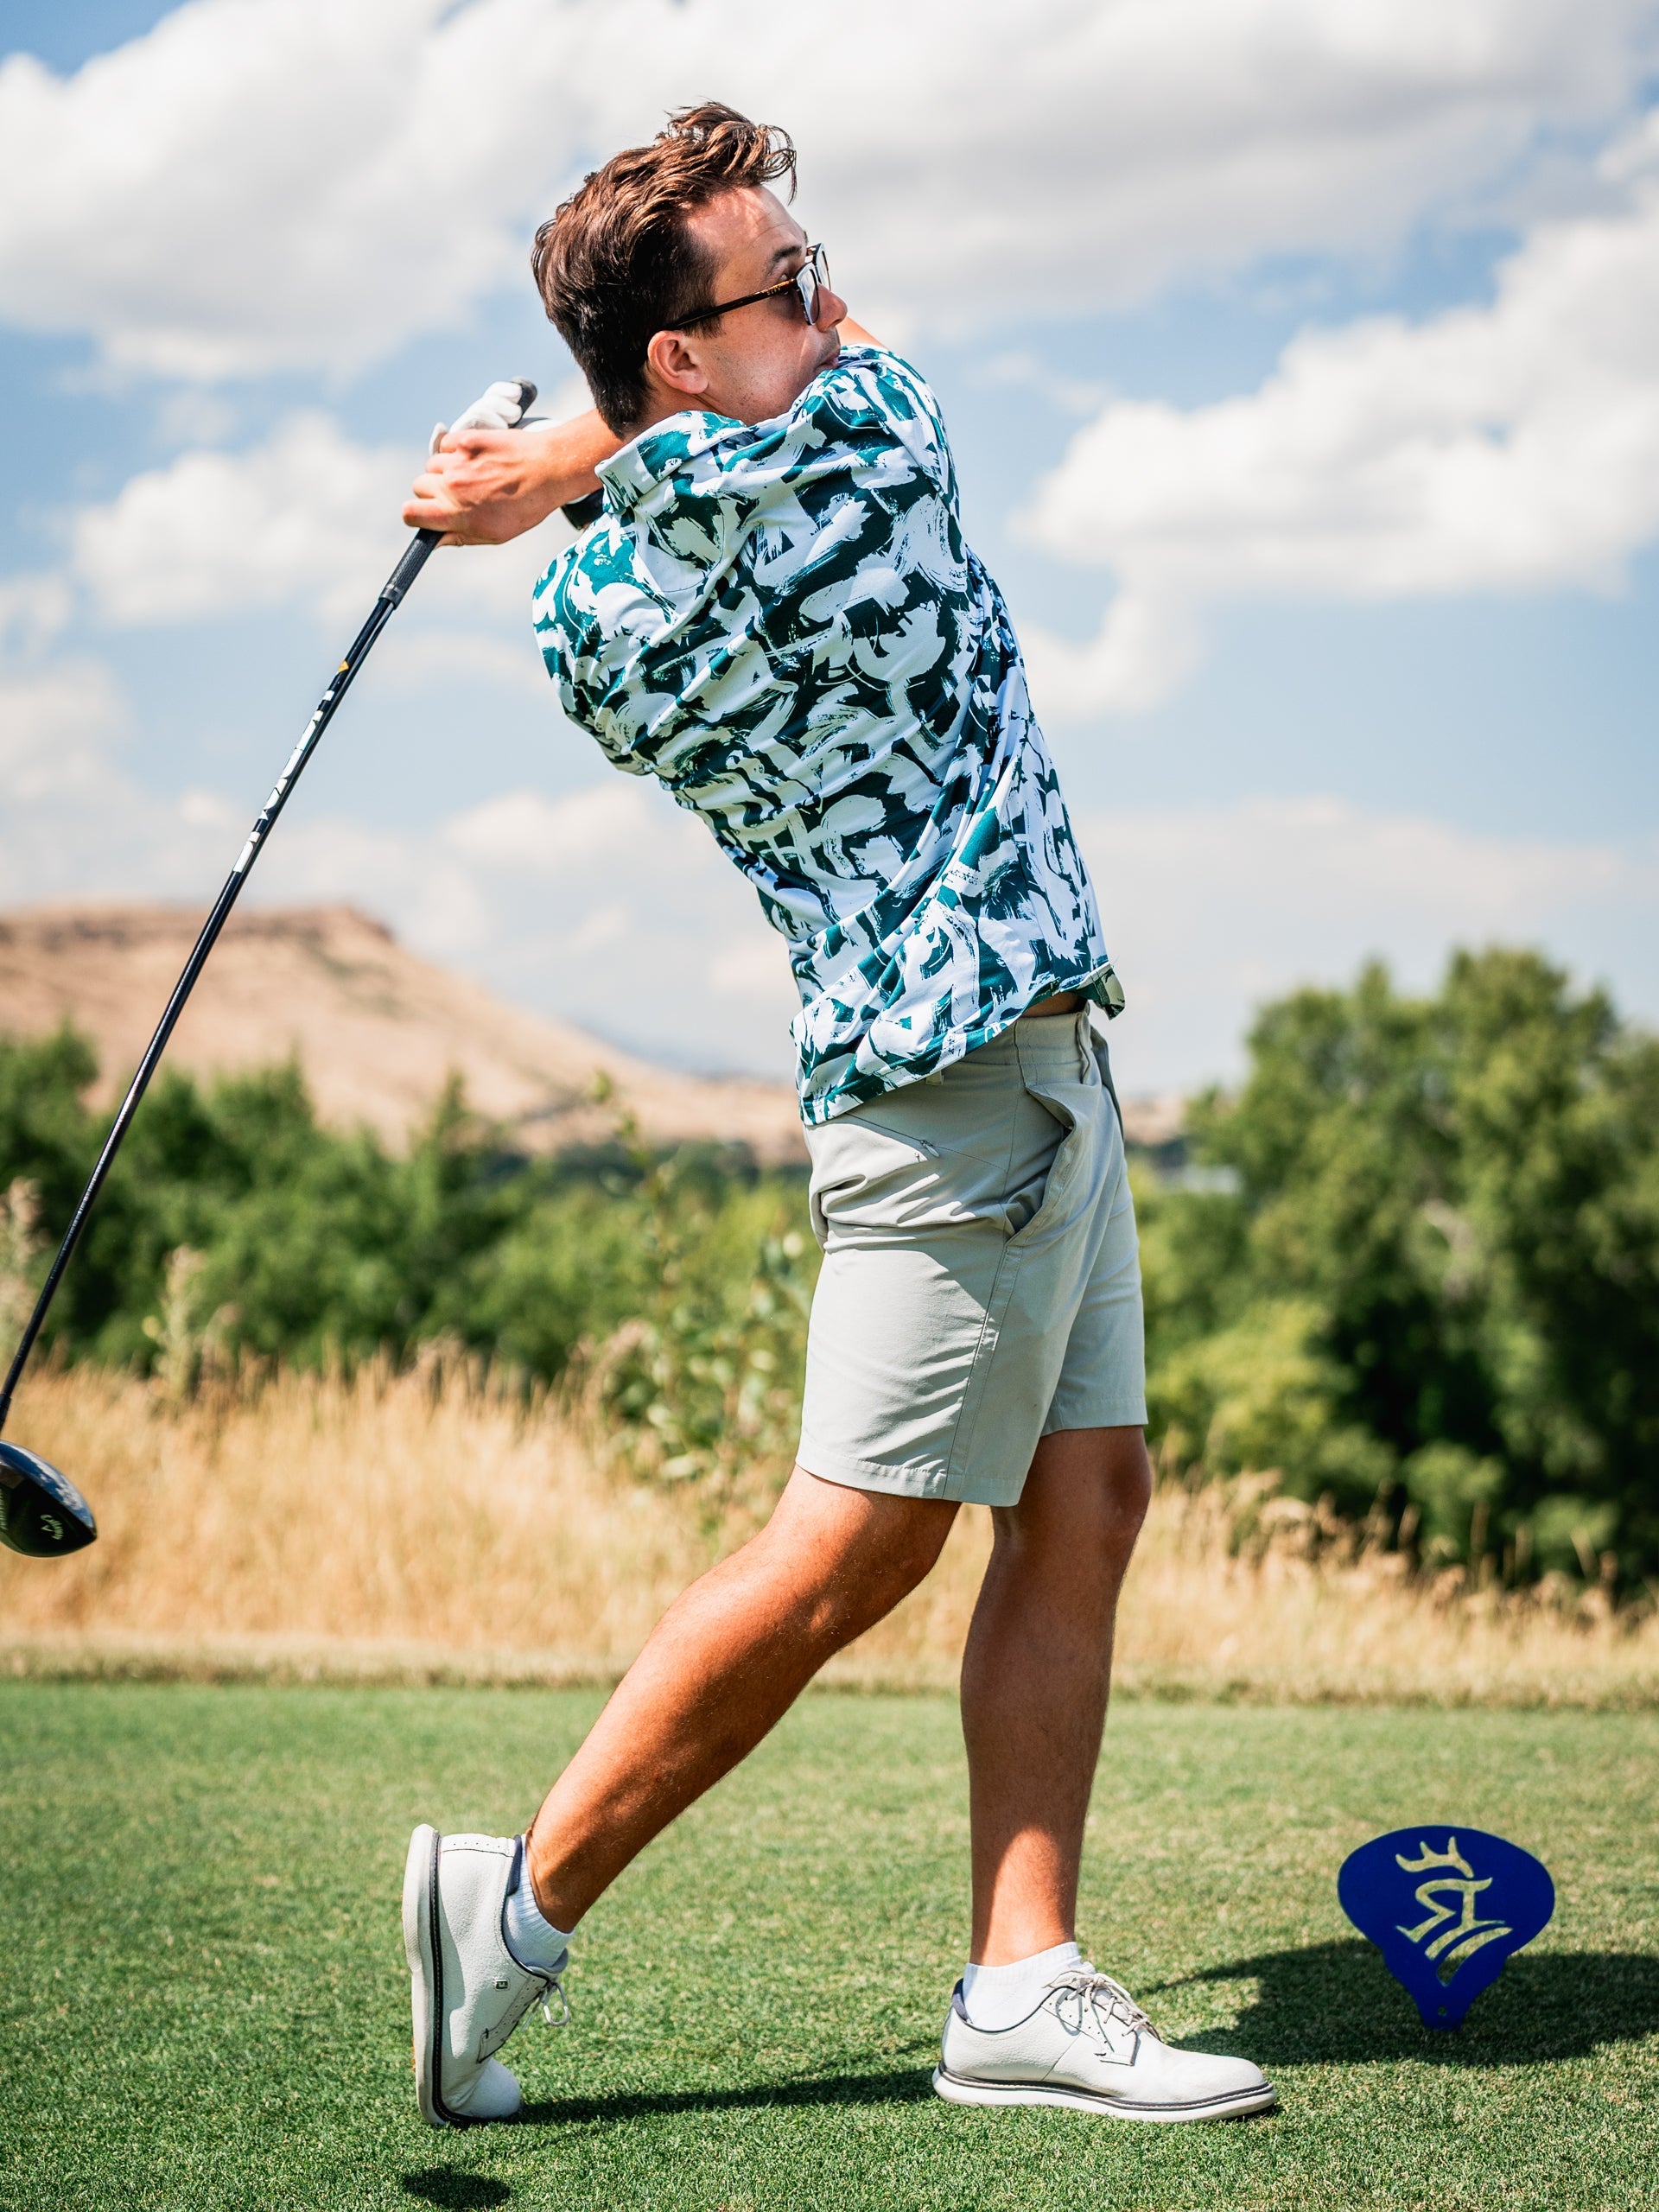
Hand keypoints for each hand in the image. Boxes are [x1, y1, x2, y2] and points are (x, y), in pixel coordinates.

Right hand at [403, 406, 621, 546]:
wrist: (548, 469)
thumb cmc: (525, 506)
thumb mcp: (496, 534)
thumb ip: (460, 537)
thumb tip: (435, 540)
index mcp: (456, 514)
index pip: (410, 514)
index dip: (414, 515)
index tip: (424, 513)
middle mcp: (452, 487)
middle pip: (418, 487)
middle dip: (432, 491)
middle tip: (457, 493)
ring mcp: (457, 462)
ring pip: (432, 465)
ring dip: (445, 470)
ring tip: (473, 473)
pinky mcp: (464, 440)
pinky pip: (445, 445)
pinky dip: (455, 451)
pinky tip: (476, 457)